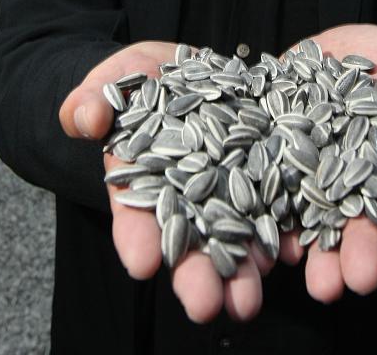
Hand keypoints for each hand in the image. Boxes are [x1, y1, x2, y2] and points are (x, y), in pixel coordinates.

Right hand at [59, 42, 273, 323]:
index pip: (134, 209)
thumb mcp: (109, 83)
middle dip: (196, 272)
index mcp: (141, 176)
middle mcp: (185, 191)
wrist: (180, 70)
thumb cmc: (134, 81)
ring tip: (247, 302)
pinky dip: (283, 230)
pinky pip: (275, 200)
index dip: (136, 235)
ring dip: (242, 268)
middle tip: (204, 305)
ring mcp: (226, 182)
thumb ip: (94, 100)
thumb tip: (85, 118)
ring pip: (234, 231)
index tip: (142, 263)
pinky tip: (291, 255)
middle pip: (189, 235)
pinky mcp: (262, 166)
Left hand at [290, 24, 376, 302]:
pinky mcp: (276, 157)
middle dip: (361, 252)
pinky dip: (268, 219)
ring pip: (315, 219)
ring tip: (318, 284)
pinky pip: (270, 189)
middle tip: (358, 280)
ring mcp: (313, 173)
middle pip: (359, 221)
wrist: (341, 50)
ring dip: (315, 254)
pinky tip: (270, 246)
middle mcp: (353, 181)